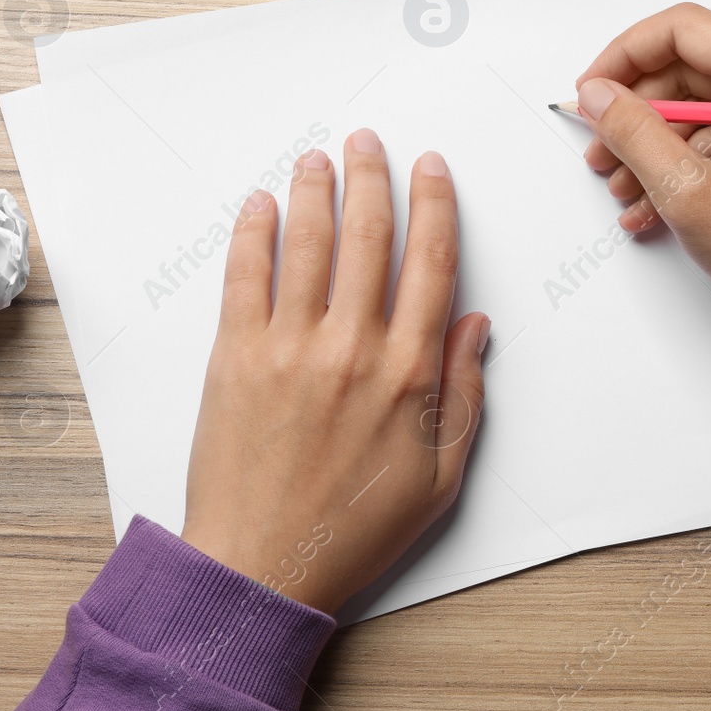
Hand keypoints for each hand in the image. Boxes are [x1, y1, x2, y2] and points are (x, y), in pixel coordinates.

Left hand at [181, 131, 488, 614]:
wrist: (261, 570)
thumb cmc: (353, 531)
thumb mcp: (439, 477)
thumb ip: (463, 395)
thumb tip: (475, 326)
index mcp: (409, 373)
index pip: (430, 263)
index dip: (433, 205)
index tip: (431, 168)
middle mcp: (353, 348)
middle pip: (368, 238)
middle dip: (372, 178)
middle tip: (368, 141)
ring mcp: (290, 349)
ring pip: (307, 245)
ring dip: (313, 191)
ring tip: (316, 156)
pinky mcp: (235, 359)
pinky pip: (245, 278)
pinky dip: (253, 233)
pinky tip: (260, 205)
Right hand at [574, 4, 710, 374]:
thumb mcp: (690, 191)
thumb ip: (633, 132)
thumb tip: (597, 94)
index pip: (684, 30)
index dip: (626, 56)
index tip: (591, 90)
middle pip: (688, 69)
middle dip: (636, 113)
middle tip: (599, 149)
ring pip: (697, 107)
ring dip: (652, 147)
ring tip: (622, 187)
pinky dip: (682, 165)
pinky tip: (651, 205)